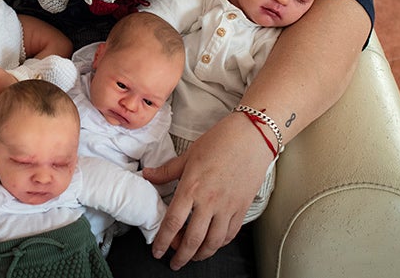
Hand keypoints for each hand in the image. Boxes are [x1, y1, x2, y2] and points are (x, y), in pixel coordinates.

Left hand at [151, 114, 271, 269]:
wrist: (252, 137)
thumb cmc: (220, 141)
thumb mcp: (188, 154)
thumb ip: (167, 171)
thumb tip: (148, 175)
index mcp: (191, 187)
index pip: (173, 222)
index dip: (163, 241)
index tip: (157, 251)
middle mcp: (209, 201)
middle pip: (192, 239)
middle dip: (181, 256)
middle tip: (174, 262)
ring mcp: (227, 207)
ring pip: (213, 242)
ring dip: (200, 254)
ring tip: (192, 256)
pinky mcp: (242, 208)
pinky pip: (229, 234)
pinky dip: (219, 244)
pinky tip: (212, 243)